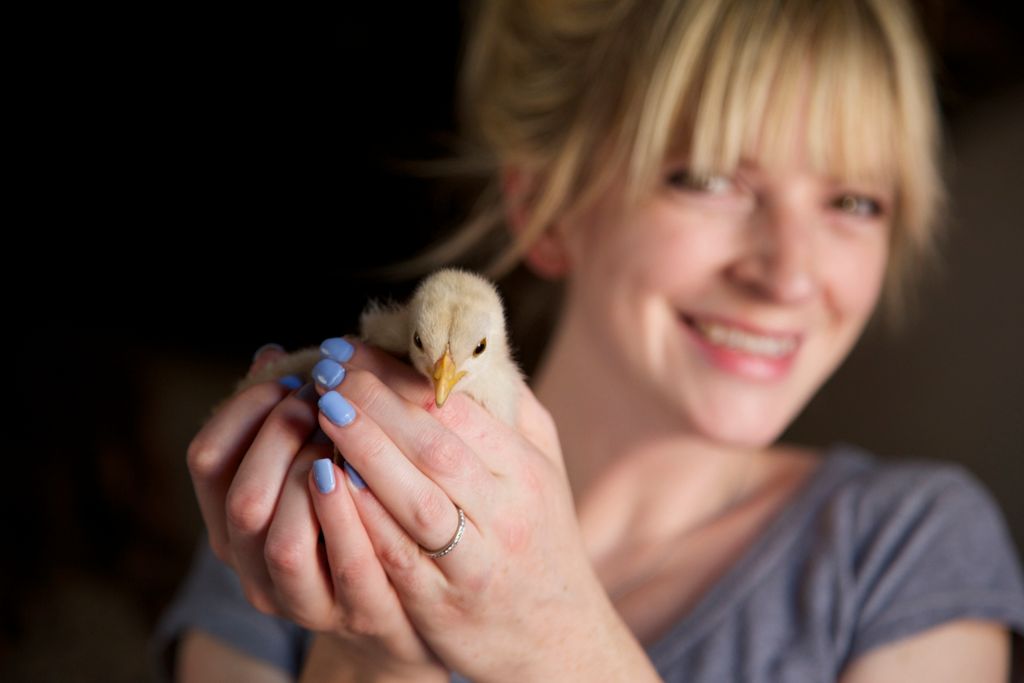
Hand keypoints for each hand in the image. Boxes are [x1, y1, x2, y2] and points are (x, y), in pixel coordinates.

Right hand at [186, 343, 445, 680]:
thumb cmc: (351, 490)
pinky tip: (366, 477)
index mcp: (226, 509)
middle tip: (324, 401)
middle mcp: (245, 556)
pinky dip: (351, 517)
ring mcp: (289, 592)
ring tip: (345, 440)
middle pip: (242, 497)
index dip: (243, 410)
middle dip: (284, 439)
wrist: (402, 574)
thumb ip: (288, 404)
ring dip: (315, 478)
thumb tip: (271, 352)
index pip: (205, 457)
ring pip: (281, 538)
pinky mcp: (341, 610)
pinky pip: (341, 567)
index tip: (289, 378)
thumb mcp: (312, 442)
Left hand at [311, 340, 656, 681]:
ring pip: (413, 501)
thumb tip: (464, 347)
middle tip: (326, 370)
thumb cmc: (539, 534)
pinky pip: (396, 557)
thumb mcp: (543, 466)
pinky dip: (360, 517)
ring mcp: (474, 563)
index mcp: (526, 471)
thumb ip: (508, 408)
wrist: (553, 633)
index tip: (354, 349)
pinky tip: (325, 481)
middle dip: (375, 404)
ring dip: (361, 451)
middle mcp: (506, 514)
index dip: (400, 376)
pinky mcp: (441, 605)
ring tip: (319, 411)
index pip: (461, 410)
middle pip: (435, 449)